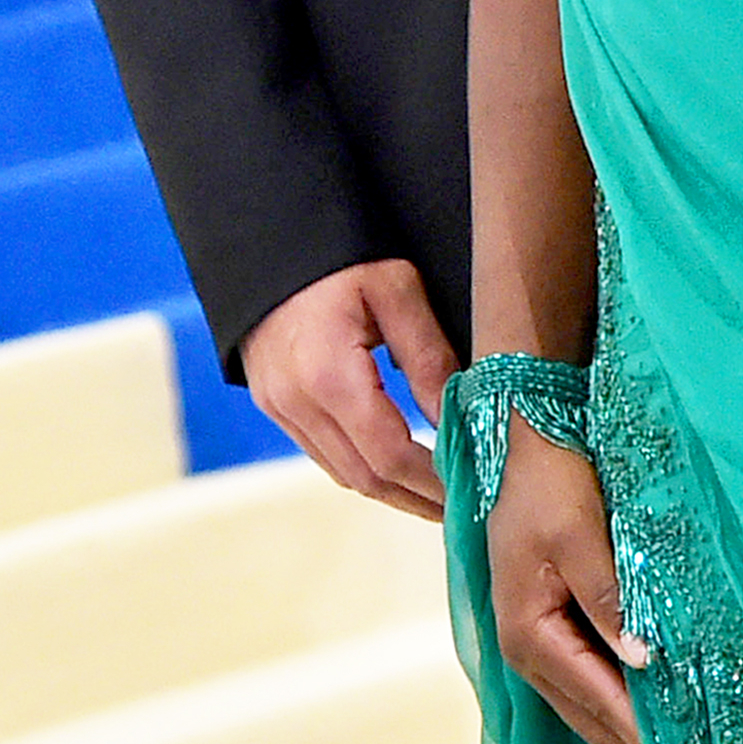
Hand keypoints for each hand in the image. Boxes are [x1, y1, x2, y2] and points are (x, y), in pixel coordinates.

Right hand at [242, 258, 456, 517]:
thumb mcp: (396, 288)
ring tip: (437, 496)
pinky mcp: (273, 403)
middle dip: (416, 499)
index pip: (389, 453)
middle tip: (464, 511)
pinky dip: (362, 466)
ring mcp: (278, 407)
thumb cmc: (341, 251)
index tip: (471, 489)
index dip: (432, 481)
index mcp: (328, 374)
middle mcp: (296, 402)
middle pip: (364, 477)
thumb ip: (428, 356)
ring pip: (341, 472)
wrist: (270, 232)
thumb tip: (461, 416)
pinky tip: (394, 465)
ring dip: (390, 490)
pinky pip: (322, 452)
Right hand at [488, 417, 647, 743]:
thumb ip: (607, 598)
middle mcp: (526, 645)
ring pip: (583, 701)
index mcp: (529, 632)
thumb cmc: (548, 476)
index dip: (638, 734)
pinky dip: (613, 698)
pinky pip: (584, 674)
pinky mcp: (548, 617)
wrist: (523, 430)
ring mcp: (535, 634)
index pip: (596, 698)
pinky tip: (642, 708)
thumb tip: (642, 659)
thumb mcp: (578, 532)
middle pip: (587, 714)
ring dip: (622, 730)